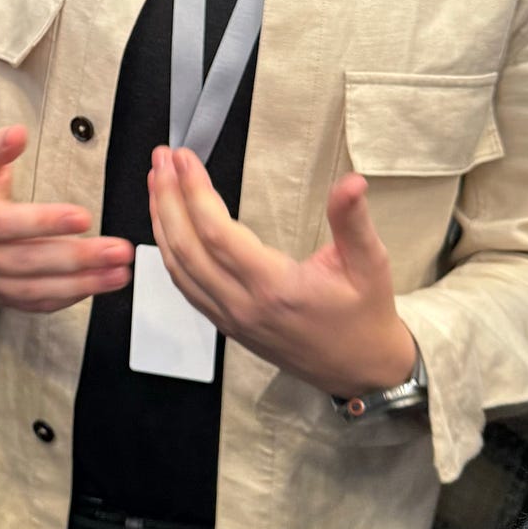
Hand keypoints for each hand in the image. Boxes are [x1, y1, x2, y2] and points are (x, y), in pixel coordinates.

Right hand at [0, 124, 133, 312]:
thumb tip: (17, 133)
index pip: (6, 224)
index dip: (45, 222)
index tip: (83, 217)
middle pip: (27, 261)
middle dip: (77, 258)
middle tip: (118, 250)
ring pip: (35, 289)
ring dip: (81, 284)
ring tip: (119, 272)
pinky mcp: (0, 296)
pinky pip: (36, 304)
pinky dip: (69, 298)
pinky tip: (98, 285)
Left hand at [148, 148, 415, 398]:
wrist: (361, 370)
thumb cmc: (365, 314)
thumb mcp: (370, 263)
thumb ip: (353, 221)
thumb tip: (353, 182)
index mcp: (274, 287)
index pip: (218, 234)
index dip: (195, 193)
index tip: (184, 158)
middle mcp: (243, 305)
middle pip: (187, 248)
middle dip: (167, 199)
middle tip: (161, 158)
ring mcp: (230, 319)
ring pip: (179, 268)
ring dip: (162, 221)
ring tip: (156, 181)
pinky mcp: (227, 325)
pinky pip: (186, 286)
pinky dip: (170, 251)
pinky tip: (166, 224)